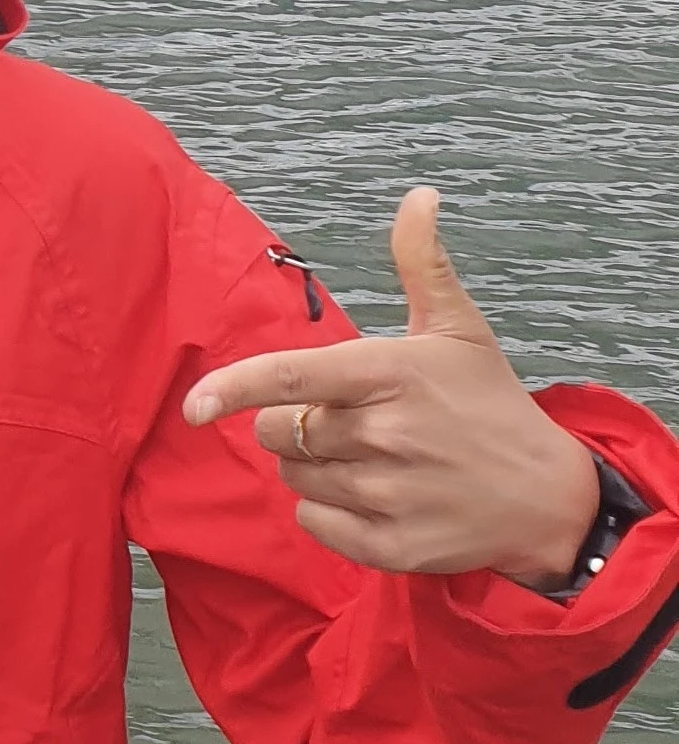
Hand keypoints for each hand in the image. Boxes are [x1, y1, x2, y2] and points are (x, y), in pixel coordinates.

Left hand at [183, 189, 599, 587]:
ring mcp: (389, 495)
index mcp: (390, 375)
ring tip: (373, 459)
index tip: (192, 404)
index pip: (288, 379)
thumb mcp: (460, 329)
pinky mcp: (391, 547)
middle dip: (294, 423)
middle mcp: (385, 435)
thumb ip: (421, 263)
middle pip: (276, 431)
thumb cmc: (490, 405)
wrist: (551, 501)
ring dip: (313, 466)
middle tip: (348, 421)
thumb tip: (418, 196)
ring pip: (292, 475)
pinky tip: (373, 498)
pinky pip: (314, 522)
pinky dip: (328, 511)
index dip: (230, 388)